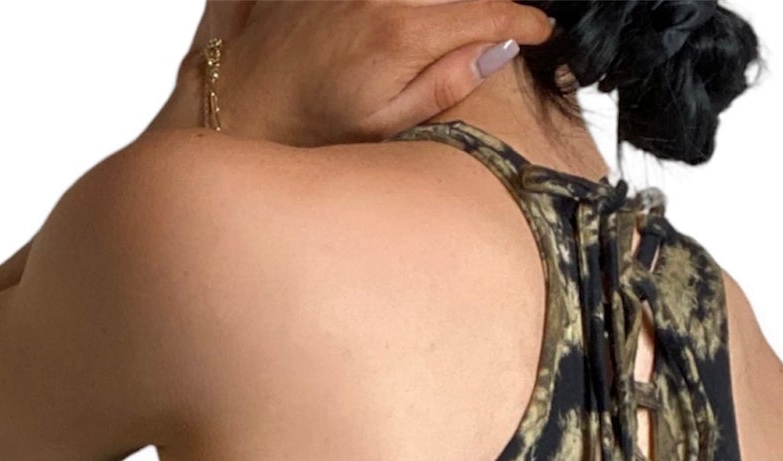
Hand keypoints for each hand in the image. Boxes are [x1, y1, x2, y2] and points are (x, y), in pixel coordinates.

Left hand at [147, 0, 556, 147]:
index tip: (542, 32)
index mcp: (403, 34)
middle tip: (508, 28)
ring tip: (465, 26)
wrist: (240, 103)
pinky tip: (413, 25)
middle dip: (488, 7)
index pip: (487, 13)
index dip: (524, 21)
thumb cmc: (312, 127)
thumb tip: (500, 47)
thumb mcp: (388, 123)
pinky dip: (415, 9)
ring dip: (452, 7)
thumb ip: (447, 81)